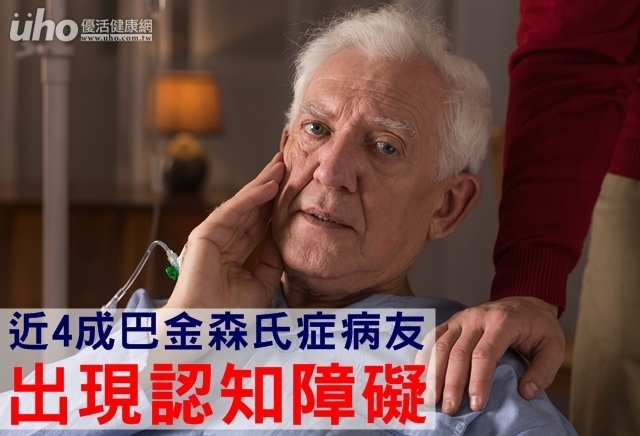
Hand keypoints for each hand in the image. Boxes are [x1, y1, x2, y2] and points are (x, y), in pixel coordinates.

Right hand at [165, 152, 285, 308]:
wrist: (207, 329)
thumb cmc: (231, 313)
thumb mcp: (263, 283)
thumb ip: (272, 261)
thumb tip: (281, 239)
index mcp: (235, 252)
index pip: (259, 223)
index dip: (275, 205)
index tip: (293, 188)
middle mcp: (223, 240)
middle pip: (252, 208)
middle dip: (270, 186)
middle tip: (287, 164)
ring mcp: (213, 236)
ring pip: (243, 205)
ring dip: (263, 184)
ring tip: (282, 166)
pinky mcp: (205, 234)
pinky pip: (232, 212)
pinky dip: (251, 198)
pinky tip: (269, 186)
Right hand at [417, 296, 563, 414]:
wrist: (526, 302)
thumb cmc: (538, 327)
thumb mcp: (553, 348)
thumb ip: (542, 371)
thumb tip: (525, 393)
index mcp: (502, 322)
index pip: (484, 354)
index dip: (478, 380)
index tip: (475, 404)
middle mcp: (477, 317)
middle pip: (458, 352)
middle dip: (452, 383)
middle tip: (449, 409)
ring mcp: (462, 317)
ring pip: (441, 346)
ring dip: (434, 374)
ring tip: (430, 399)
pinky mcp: (452, 320)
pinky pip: (433, 337)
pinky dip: (424, 357)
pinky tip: (420, 375)